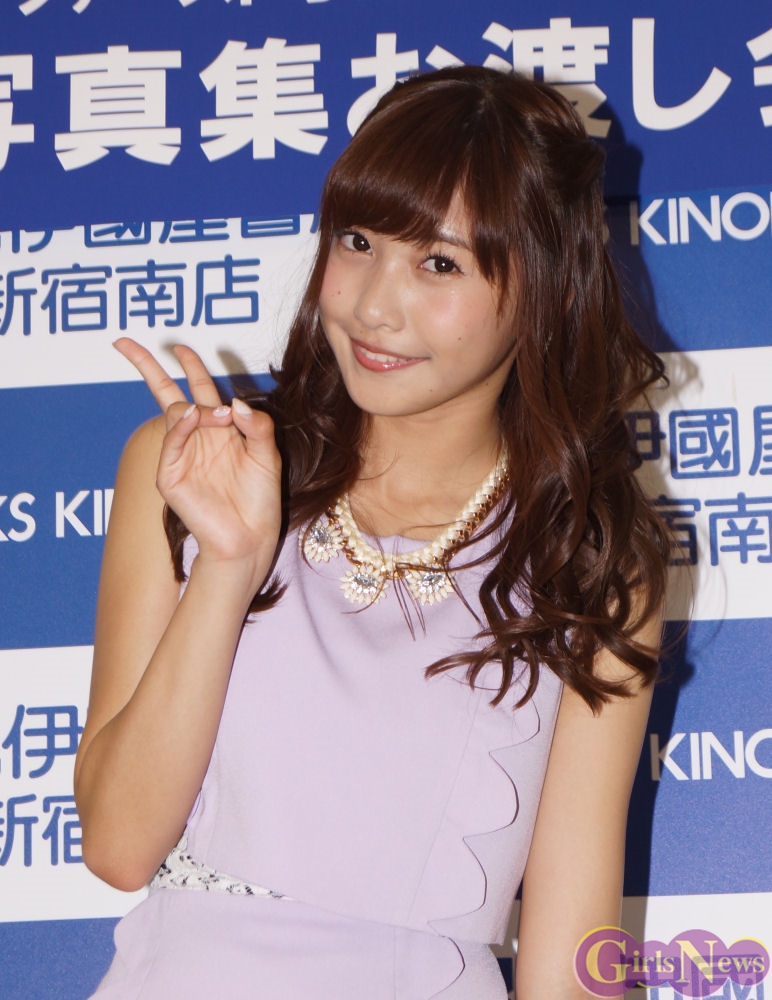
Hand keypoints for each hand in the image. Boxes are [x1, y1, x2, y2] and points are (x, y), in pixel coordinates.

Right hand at [114, 338, 281, 579]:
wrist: (251, 537)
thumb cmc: (260, 499)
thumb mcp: (268, 454)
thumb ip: (257, 426)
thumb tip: (234, 402)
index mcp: (219, 429)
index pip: (198, 389)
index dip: (190, 366)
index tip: (179, 347)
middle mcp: (197, 438)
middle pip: (166, 394)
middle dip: (146, 367)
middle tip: (123, 342)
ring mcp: (180, 456)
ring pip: (174, 413)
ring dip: (196, 407)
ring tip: (220, 416)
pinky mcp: (170, 477)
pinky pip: (172, 442)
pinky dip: (180, 425)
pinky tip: (193, 414)